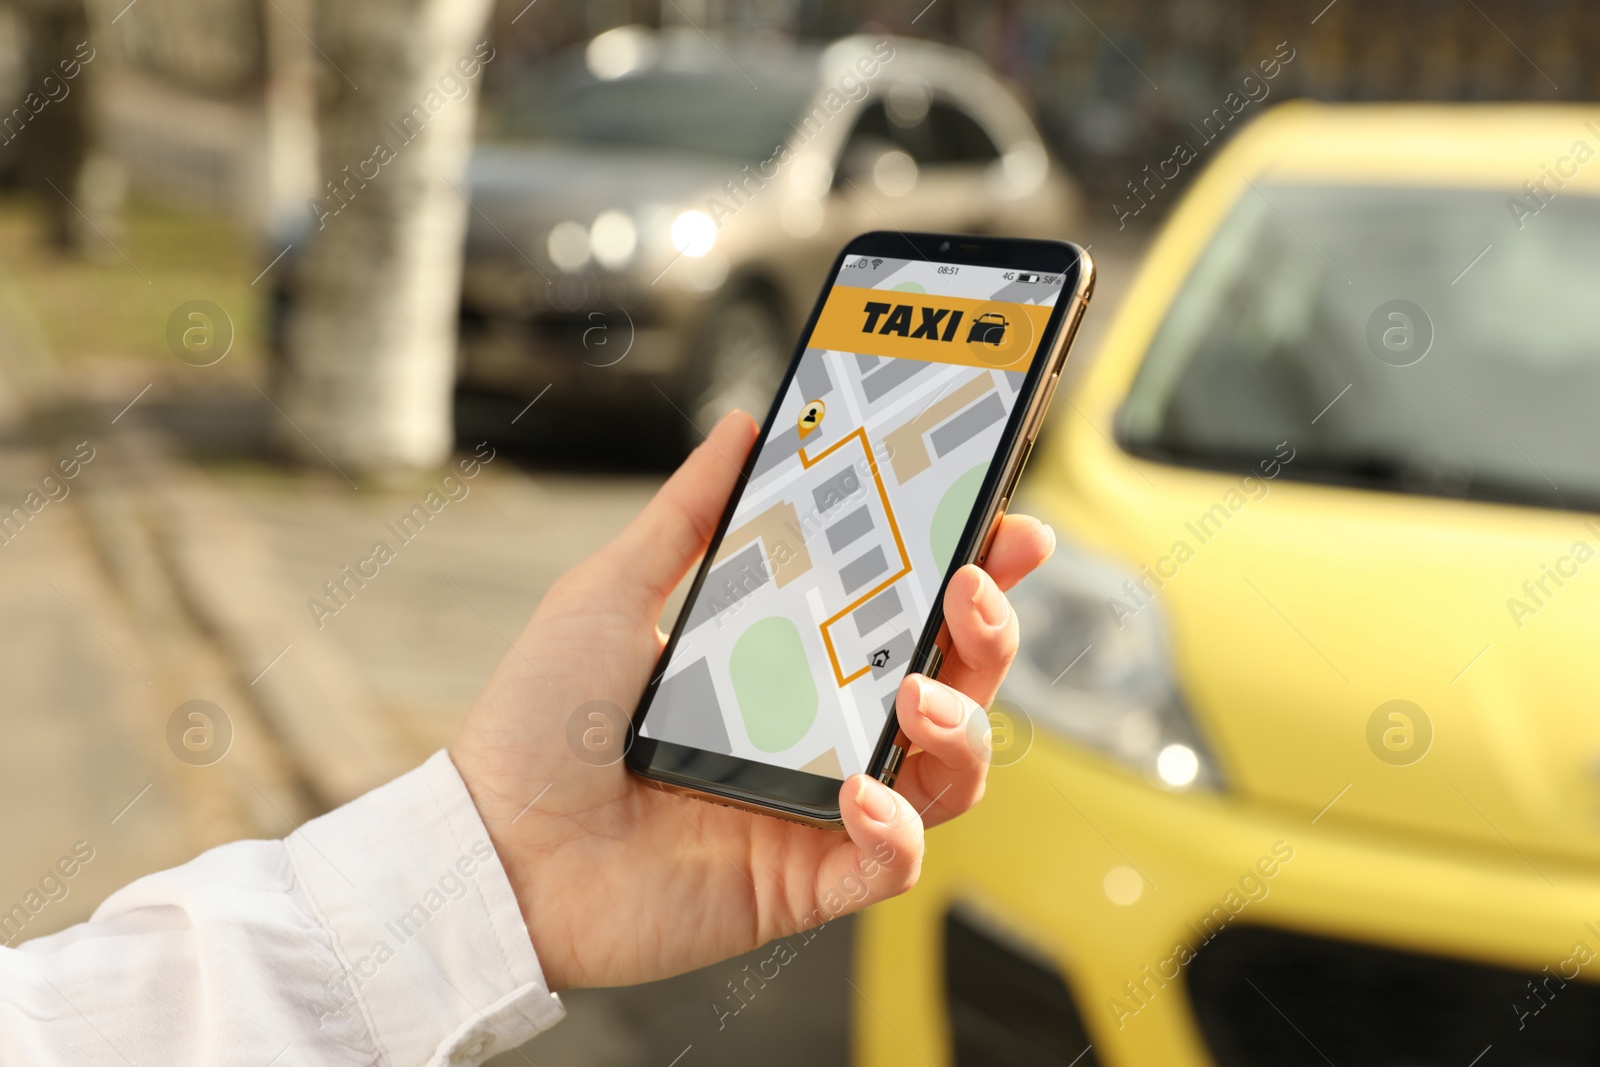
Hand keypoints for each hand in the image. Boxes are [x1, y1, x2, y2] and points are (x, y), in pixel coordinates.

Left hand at [449, 410, 1054, 989]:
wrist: (491, 844)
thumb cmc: (543, 718)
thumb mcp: (612, 591)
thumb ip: (688, 514)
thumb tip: (745, 427)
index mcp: (789, 662)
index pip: (905, 610)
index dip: (969, 569)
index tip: (1003, 521)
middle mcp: (819, 732)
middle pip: (953, 682)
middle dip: (990, 631)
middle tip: (976, 584)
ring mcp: (820, 808)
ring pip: (949, 772)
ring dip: (962, 726)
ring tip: (918, 692)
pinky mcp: (807, 880)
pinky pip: (895, 860)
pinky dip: (900, 828)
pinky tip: (863, 793)